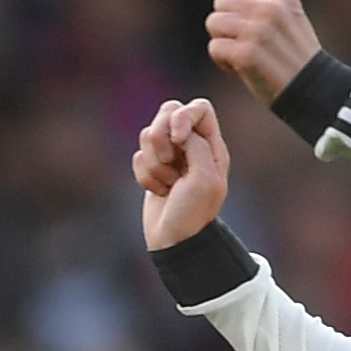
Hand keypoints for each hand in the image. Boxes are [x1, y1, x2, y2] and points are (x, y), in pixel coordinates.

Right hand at [134, 97, 230, 247]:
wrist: (175, 242)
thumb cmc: (194, 213)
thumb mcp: (204, 179)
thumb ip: (196, 145)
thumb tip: (177, 128)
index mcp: (212, 146)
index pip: (199, 108)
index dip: (183, 117)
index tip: (178, 139)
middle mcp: (192, 146)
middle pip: (169, 112)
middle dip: (160, 134)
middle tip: (168, 161)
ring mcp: (171, 157)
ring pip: (149, 135)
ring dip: (154, 162)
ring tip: (167, 184)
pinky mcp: (152, 169)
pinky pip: (138, 156)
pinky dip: (145, 175)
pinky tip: (159, 192)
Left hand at [204, 0, 322, 103]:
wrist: (315, 92)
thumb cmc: (297, 60)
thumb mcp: (290, 21)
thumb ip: (265, 7)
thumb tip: (228, 1)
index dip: (240, 10)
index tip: (252, 31)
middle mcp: (270, 9)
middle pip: (222, 3)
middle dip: (226, 24)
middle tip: (242, 44)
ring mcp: (258, 31)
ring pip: (214, 23)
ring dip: (223, 42)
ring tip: (241, 56)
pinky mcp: (247, 53)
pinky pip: (214, 48)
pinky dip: (223, 61)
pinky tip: (240, 69)